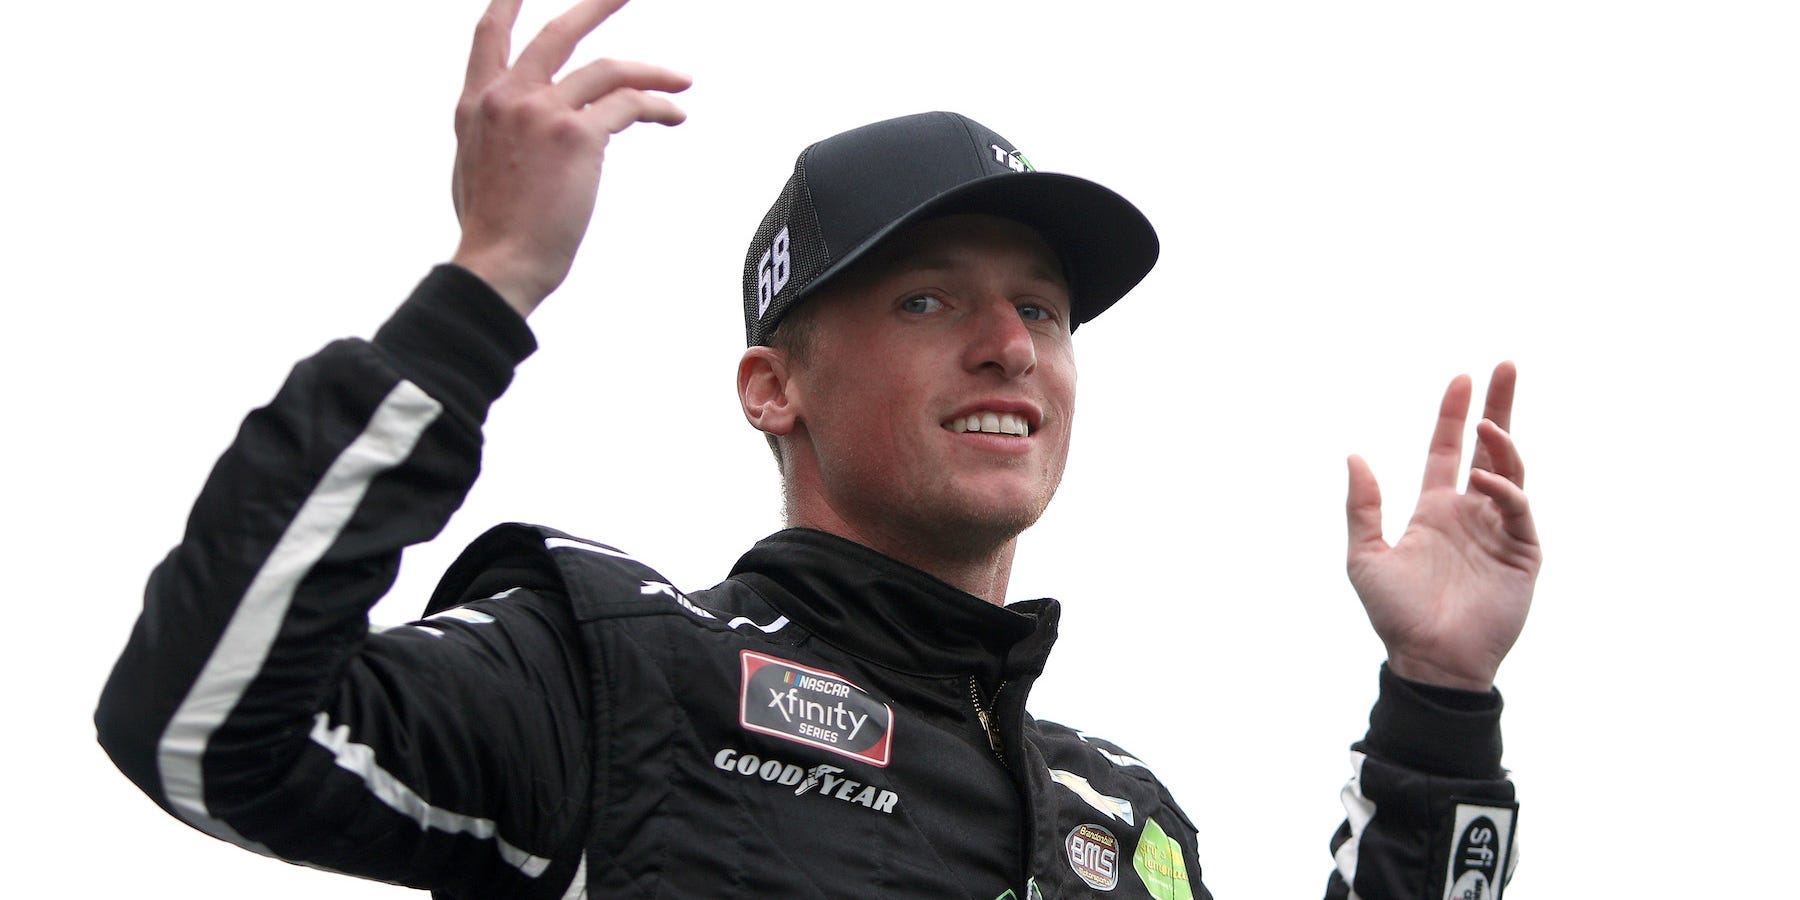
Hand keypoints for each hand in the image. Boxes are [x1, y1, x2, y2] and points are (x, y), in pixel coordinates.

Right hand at [449, 0, 690, 316]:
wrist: (500, 263)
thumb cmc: (493, 232)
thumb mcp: (475, 168)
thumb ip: (496, 135)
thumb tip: (521, 131)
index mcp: (475, 104)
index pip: (491, 37)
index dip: (510, 4)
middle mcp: (506, 97)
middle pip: (558, 32)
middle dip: (598, 5)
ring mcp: (541, 111)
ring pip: (608, 69)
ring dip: (652, 71)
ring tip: (683, 77)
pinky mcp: (577, 135)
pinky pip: (629, 105)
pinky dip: (658, 107)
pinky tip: (675, 115)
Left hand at [1345, 362, 1540, 691]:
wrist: (1429, 660)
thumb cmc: (1396, 614)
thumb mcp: (1364, 556)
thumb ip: (1361, 507)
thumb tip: (1353, 456)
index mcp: (1435, 511)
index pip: (1448, 451)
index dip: (1454, 415)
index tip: (1462, 378)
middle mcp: (1471, 515)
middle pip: (1490, 449)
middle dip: (1499, 407)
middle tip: (1506, 365)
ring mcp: (1499, 532)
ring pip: (1510, 473)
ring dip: (1502, 444)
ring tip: (1487, 421)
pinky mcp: (1521, 554)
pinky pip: (1517, 511)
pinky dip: (1503, 491)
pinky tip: (1481, 482)